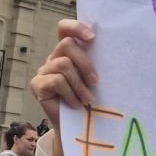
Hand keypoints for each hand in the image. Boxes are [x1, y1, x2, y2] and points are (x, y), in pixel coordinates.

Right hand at [30, 20, 96, 155]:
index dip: (75, 27)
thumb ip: (97, 63)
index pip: (64, 29)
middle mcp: (53, 58)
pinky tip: (75, 104)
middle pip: (67, 45)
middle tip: (96, 82)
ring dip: (79, 84)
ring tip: (87, 99)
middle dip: (85, 63)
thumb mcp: (95, 80)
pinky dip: (70, 93)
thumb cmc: (91, 102)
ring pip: (63, 64)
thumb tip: (117, 48)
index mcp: (68, 53)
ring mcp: (43, 71)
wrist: (79, 129)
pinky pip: (56, 81)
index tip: (92, 38)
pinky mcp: (37, 85)